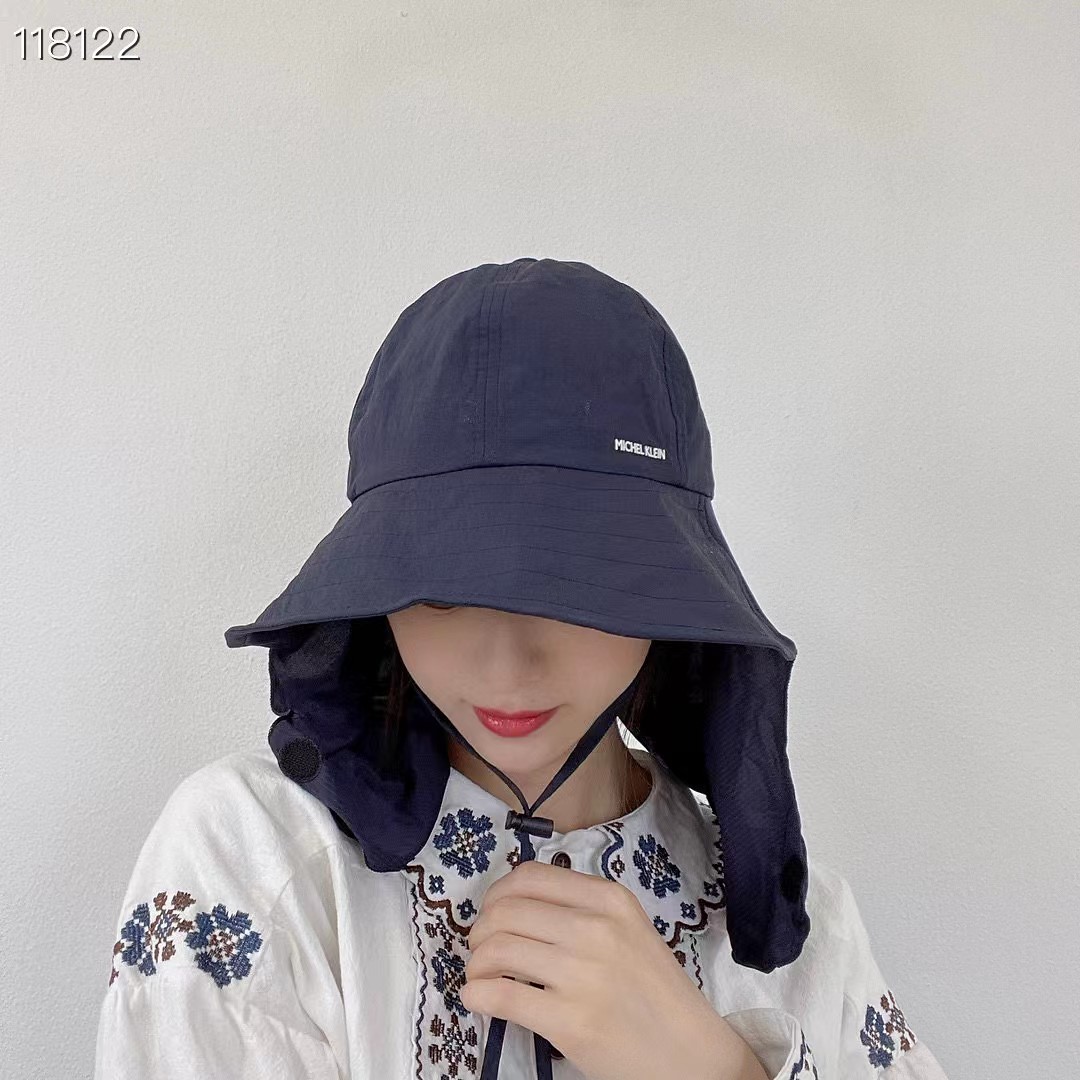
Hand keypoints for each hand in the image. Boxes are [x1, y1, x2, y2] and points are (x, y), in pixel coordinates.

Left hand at [459, 859, 748, 1079]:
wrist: (691, 1054)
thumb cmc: (654, 991)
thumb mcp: (627, 929)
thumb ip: (581, 909)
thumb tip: (512, 905)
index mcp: (609, 898)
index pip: (529, 877)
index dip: (496, 894)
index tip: (492, 914)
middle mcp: (595, 928)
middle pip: (505, 911)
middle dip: (480, 931)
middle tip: (482, 951)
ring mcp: (582, 974)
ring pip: (496, 949)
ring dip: (475, 964)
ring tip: (481, 977)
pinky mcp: (570, 1021)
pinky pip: (501, 995)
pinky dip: (476, 994)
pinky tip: (478, 998)